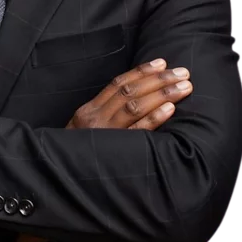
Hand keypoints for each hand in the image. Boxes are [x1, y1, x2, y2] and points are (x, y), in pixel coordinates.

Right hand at [13, 59, 191, 241]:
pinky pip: (137, 131)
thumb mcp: (85, 128)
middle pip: (130, 92)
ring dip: (162, 94)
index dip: (141, 71)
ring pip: (135, 106)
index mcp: (88, 110)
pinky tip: (170, 109)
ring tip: (183, 87)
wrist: (58, 179)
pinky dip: (154, 117)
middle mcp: (95, 118)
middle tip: (182, 72)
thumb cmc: (78, 153)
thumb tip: (135, 97)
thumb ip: (104, 113)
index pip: (118, 84)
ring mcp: (105, 134)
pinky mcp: (115, 151)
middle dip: (159, 80)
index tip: (162, 62)